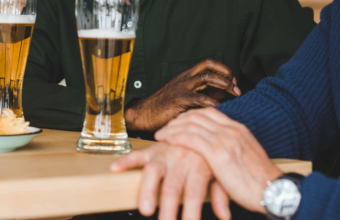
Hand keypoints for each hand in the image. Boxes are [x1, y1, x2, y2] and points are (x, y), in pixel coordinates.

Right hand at [110, 143, 232, 219]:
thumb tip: (225, 215)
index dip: (191, 212)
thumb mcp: (220, 174)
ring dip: (147, 191)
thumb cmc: (209, 157)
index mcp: (199, 166)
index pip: (194, 193)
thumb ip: (221, 193)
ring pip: (152, 172)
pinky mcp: (152, 150)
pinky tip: (114, 169)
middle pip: (172, 187)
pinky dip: (124, 161)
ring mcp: (164, 154)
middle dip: (168, 209)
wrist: (202, 128)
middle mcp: (180, 159)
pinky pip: (137, 154)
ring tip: (145, 210)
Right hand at [125, 59, 240, 131]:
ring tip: (233, 93)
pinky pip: (200, 98)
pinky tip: (221, 108)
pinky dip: (214, 102)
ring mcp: (182, 86)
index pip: (209, 63)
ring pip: (206, 76)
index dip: (224, 70)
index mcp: (188, 75)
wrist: (146, 114)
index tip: (234, 82)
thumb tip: (226, 93)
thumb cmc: (167, 108)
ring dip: (223, 83)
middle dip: (226, 72)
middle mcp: (186, 77)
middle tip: (236, 86)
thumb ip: (206, 94)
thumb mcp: (189, 98)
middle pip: (209, 64)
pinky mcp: (180, 99)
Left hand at [155, 107, 281, 212]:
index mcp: (239, 130)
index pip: (210, 113)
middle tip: (166, 128)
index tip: (180, 122)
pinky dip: (175, 137)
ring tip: (161, 135)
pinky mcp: (218, 153)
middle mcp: (231, 130)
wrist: (274, 192)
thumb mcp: (248, 159)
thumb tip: (224, 156)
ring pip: (191, 124)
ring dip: (172, 128)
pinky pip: (190, 138)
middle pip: (198, 115)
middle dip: (178, 120)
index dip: (191, 116)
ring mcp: (225, 139)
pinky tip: (166, 140)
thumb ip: (234, 152)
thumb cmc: (262, 183)